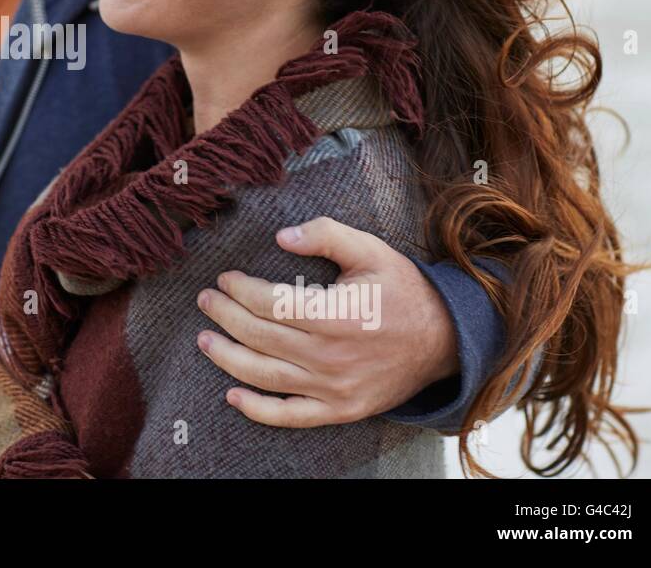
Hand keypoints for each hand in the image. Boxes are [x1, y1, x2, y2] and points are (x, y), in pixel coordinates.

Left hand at [195, 216, 458, 426]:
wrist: (446, 341)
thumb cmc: (402, 290)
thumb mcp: (370, 250)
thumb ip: (326, 236)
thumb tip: (281, 236)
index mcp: (338, 314)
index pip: (271, 304)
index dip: (240, 290)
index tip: (225, 278)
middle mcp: (332, 355)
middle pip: (261, 337)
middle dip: (225, 316)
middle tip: (205, 301)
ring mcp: (335, 388)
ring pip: (266, 376)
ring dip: (228, 358)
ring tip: (204, 340)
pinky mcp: (340, 410)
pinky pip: (291, 415)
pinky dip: (258, 410)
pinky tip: (232, 396)